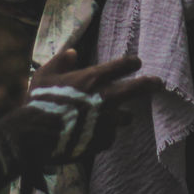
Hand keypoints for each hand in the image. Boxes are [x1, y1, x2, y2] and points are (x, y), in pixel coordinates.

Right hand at [14, 48, 158, 165]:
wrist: (35, 136)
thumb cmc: (39, 102)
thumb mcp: (45, 75)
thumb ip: (60, 61)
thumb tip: (72, 52)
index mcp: (92, 78)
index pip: (121, 66)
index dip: (131, 63)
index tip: (137, 63)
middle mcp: (105, 98)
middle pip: (136, 88)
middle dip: (150, 84)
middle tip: (158, 83)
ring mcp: (106, 121)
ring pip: (125, 117)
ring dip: (122, 116)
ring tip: (120, 117)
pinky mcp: (102, 140)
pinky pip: (110, 137)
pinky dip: (105, 135)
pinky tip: (95, 135)